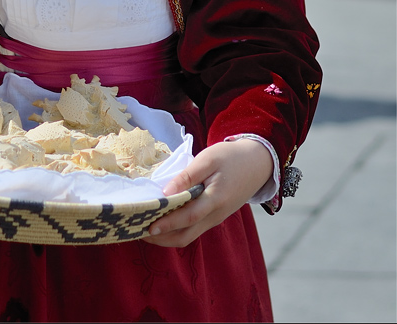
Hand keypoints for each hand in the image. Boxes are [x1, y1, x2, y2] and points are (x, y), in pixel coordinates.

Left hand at [142, 139, 272, 247]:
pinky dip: (176, 229)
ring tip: (145, 227)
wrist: (257, 163)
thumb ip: (187, 177)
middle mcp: (216, 215)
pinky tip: (162, 220)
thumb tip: (166, 193)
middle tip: (138, 230)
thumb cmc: (230, 158)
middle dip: (162, 238)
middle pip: (186, 235)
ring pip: (189, 235)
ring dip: (167, 235)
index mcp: (216, 200)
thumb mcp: (207, 160)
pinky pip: (194, 228)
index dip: (167, 224)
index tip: (147, 227)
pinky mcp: (214, 216)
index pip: (188, 217)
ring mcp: (216, 218)